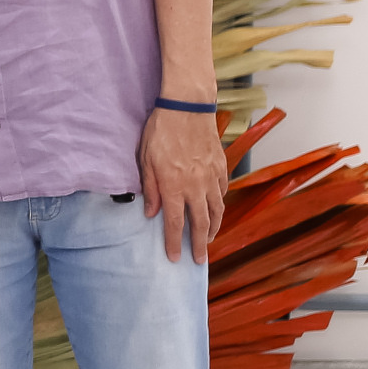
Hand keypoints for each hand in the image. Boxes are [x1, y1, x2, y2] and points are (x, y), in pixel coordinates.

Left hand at [139, 105, 227, 263]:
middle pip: (200, 223)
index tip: (175, 259)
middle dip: (199, 244)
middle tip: (199, 260)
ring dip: (213, 228)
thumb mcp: (145, 160)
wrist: (187, 108)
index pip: (175, 223)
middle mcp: (195, 186)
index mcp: (174, 186)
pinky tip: (216, 210)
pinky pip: (222, 191)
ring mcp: (211, 177)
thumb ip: (150, 188)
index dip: (175, 243)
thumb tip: (151, 213)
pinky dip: (220, 204)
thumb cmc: (160, 131)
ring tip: (208, 240)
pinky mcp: (220, 166)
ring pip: (216, 210)